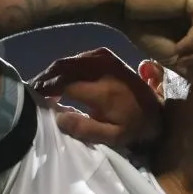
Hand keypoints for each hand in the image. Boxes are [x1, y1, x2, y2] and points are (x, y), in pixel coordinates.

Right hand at [30, 48, 162, 148]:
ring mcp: (107, 60)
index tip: (33, 96)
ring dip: (55, 70)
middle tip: (33, 88)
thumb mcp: (113, 136)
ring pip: (71, 60)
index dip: (46, 89)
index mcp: (103, 91)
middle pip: (64, 68)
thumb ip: (85, 129)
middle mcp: (103, 70)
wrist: (159, 110)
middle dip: (46, 77)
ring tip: (44, 83)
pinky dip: (67, 64)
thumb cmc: (134, 127)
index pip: (65, 84)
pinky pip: (81, 56)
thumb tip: (58, 117)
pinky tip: (61, 75)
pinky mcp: (109, 57)